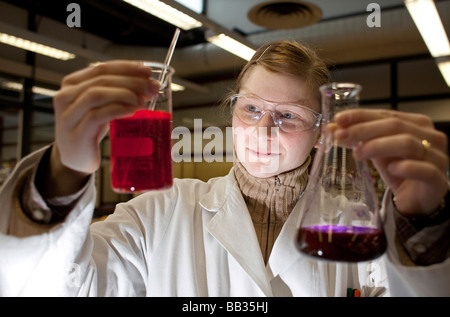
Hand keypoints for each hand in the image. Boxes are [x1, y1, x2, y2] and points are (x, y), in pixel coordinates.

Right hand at [52, 60, 158, 174]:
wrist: (75, 159)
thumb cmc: (90, 130)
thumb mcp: (101, 106)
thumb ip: (116, 93)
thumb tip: (147, 83)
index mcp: (72, 84)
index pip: (101, 68)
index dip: (126, 68)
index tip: (147, 72)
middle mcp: (66, 96)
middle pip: (102, 80)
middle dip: (131, 81)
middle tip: (152, 87)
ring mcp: (68, 116)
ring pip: (97, 94)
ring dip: (124, 94)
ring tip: (143, 99)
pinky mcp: (76, 134)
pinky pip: (97, 116)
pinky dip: (117, 110)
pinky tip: (132, 110)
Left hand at [333, 109, 448, 216]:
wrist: (414, 199)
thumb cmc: (397, 168)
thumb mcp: (374, 150)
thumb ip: (356, 138)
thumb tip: (331, 128)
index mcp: (417, 123)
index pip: (386, 114)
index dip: (361, 116)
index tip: (338, 119)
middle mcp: (431, 136)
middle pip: (395, 126)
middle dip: (363, 130)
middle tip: (340, 136)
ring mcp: (438, 157)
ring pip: (408, 143)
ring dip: (378, 146)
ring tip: (357, 154)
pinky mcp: (439, 180)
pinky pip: (424, 169)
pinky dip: (405, 167)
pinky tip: (390, 169)